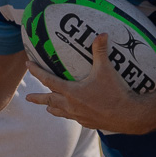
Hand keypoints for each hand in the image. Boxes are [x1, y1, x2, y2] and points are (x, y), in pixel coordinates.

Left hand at [24, 33, 154, 134]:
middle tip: (27, 98)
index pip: (49, 80)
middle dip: (38, 98)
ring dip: (52, 108)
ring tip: (48, 108)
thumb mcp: (106, 70)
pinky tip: (73, 113)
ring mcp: (79, 116)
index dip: (37, 72)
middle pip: (50, 101)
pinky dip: (69, 114)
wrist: (128, 115)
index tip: (28, 65)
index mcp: (72, 92)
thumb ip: (100, 52)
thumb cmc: (115, 92)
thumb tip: (101, 34)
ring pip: (60, 112)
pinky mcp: (88, 123)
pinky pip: (74, 118)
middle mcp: (72, 105)